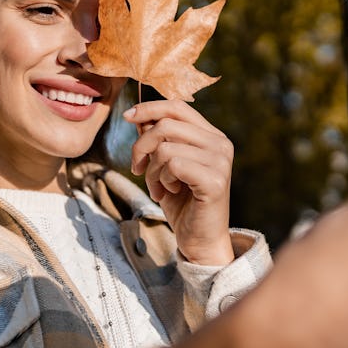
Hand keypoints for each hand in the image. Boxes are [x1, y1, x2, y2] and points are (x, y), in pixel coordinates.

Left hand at [123, 99, 233, 264]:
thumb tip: (138, 116)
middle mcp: (220, 144)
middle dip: (141, 147)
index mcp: (211, 136)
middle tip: (138, 169)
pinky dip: (162, 180)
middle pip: (166, 125)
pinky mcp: (215, 180)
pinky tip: (169, 192)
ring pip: (166, 147)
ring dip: (152, 170)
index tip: (127, 116)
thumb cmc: (182, 203)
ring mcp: (220, 161)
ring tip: (158, 187)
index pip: (178, 107)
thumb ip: (156, 140)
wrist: (199, 240)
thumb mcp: (163, 166)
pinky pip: (173, 165)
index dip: (149, 108)